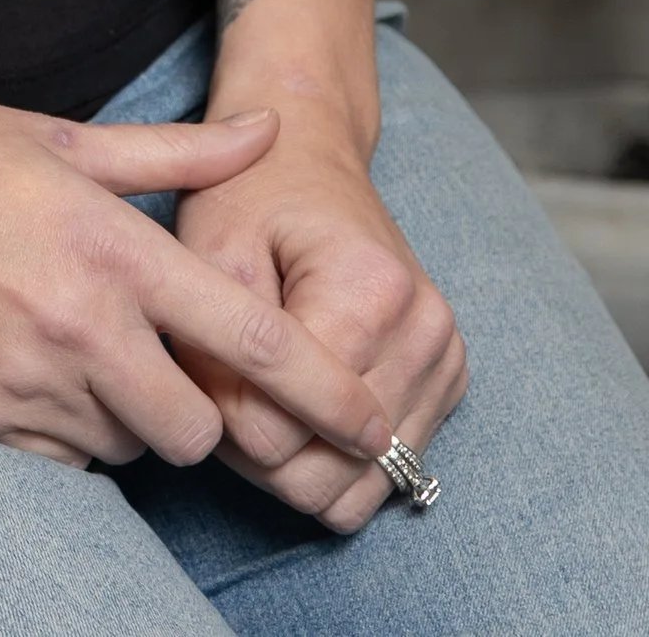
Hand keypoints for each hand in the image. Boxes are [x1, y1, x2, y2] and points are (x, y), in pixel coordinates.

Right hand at [0, 84, 396, 475]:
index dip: (325, 393)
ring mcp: (20, 379)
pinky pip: (59, 458)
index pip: (248, 340)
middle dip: (202, 416)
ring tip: (88, 353)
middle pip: (196, 431)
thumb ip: (177, 153)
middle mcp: (76, 322)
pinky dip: (66, 430)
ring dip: (128, 419)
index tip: (371, 423)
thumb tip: (267, 132)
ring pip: (126, 448)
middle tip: (176, 370)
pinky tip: (36, 370)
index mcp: (109, 244)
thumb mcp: (60, 134)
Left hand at [171, 108, 466, 527]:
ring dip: (295, 468)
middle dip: (256, 453)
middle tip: (223, 392)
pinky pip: (383, 479)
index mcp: (369, 292)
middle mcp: (424, 333)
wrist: (308, 154)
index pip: (276, 433)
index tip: (202, 369)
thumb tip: (236, 440)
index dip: (220, 415)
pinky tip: (300, 409)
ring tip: (258, 400)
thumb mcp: (208, 250)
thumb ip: (214, 348)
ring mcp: (444, 362)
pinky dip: (334, 465)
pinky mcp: (447, 384)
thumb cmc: (249, 194)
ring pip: (355, 494)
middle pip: (321, 478)